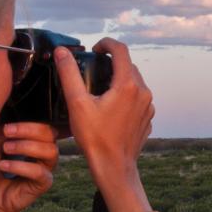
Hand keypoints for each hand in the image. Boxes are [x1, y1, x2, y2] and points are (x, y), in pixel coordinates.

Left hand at [0, 122, 58, 211]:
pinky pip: (39, 172)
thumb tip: (0, 123)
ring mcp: (46, 168)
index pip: (42, 126)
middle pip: (50, 134)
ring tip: (6, 149)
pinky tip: (3, 165)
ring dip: (27, 146)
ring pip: (50, 151)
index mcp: (35, 142)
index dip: (28, 124)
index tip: (6, 128)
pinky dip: (20, 166)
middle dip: (29, 130)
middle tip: (7, 132)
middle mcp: (44, 153)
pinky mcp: (43, 183)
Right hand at [53, 38, 153, 189]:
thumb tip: (62, 52)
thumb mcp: (77, 104)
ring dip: (120, 79)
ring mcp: (148, 107)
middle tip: (93, 70)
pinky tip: (111, 108)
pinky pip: (138, 99)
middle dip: (112, 63)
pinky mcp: (148, 119)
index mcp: (128, 85)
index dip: (106, 44)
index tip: (95, 49)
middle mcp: (143, 93)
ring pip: (135, 82)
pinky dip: (126, 96)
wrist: (114, 167)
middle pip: (129, 66)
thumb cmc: (95, 138)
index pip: (121, 50)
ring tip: (100, 89)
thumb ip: (69, 74)